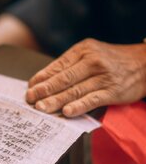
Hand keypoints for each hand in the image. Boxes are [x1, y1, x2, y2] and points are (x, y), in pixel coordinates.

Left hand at [26, 39, 145, 116]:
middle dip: (44, 90)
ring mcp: (103, 76)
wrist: (145, 63)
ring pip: (75, 90)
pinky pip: (92, 99)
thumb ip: (69, 66)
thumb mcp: (90, 54)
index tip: (30, 87)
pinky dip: (79, 106)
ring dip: (56, 101)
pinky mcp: (113, 91)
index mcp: (82, 51)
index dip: (42, 78)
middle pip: (63, 79)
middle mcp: (92, 61)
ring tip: (42, 108)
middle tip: (31, 99)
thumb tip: (42, 80)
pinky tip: (67, 112)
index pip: (57, 66)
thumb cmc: (110, 60)